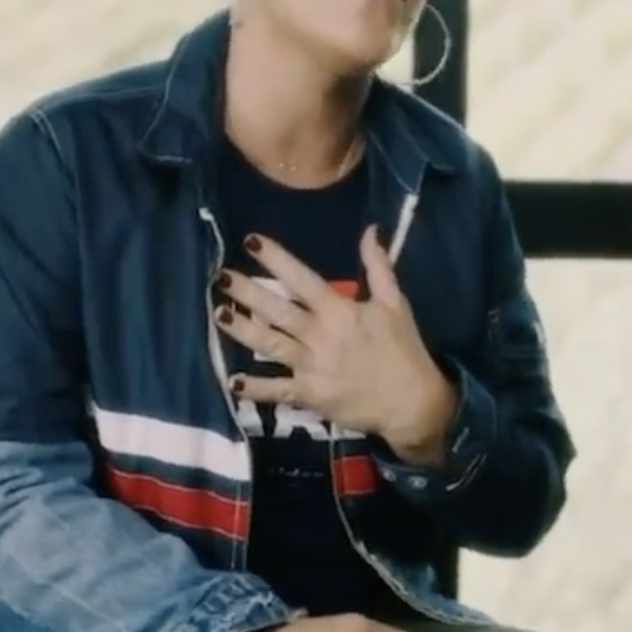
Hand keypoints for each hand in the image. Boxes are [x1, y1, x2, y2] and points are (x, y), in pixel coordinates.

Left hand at [216, 226, 457, 461]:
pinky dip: (255, 388)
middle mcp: (320, 335)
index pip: (302, 279)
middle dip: (247, 293)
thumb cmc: (403, 348)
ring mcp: (312, 367)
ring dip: (243, 331)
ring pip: (270, 345)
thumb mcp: (394, 303)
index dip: (276, 259)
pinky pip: (277, 391)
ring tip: (219, 315)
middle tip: (221, 277)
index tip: (251, 242)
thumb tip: (369, 230)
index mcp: (340, 311)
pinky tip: (233, 381)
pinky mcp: (310, 395)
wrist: (413, 401)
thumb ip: (378, 266)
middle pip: (277, 310)